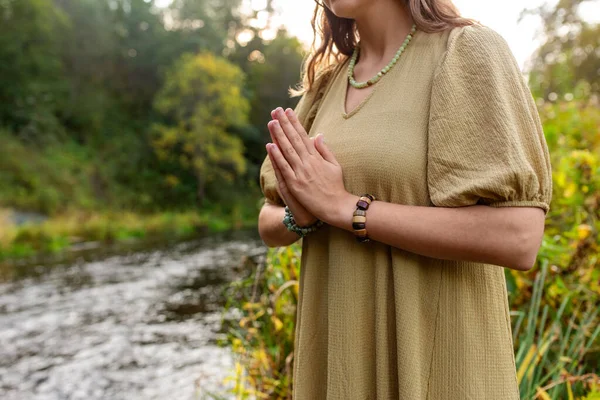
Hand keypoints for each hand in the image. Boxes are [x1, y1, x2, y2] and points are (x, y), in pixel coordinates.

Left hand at [266, 106, 347, 223]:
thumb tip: (318, 135)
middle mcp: (308, 162)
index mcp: (316, 157)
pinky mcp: (295, 184)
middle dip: (284, 123)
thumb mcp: (335, 165)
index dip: (295, 122)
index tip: (288, 111)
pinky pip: (283, 167)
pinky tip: (270, 145)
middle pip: (293, 139)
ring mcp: (301, 172)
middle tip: (276, 110)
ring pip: (287, 150)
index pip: (303, 135)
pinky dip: (276, 156)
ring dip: (278, 135)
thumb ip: (324, 150)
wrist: (336, 206)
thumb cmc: (336, 186)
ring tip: (271, 122)